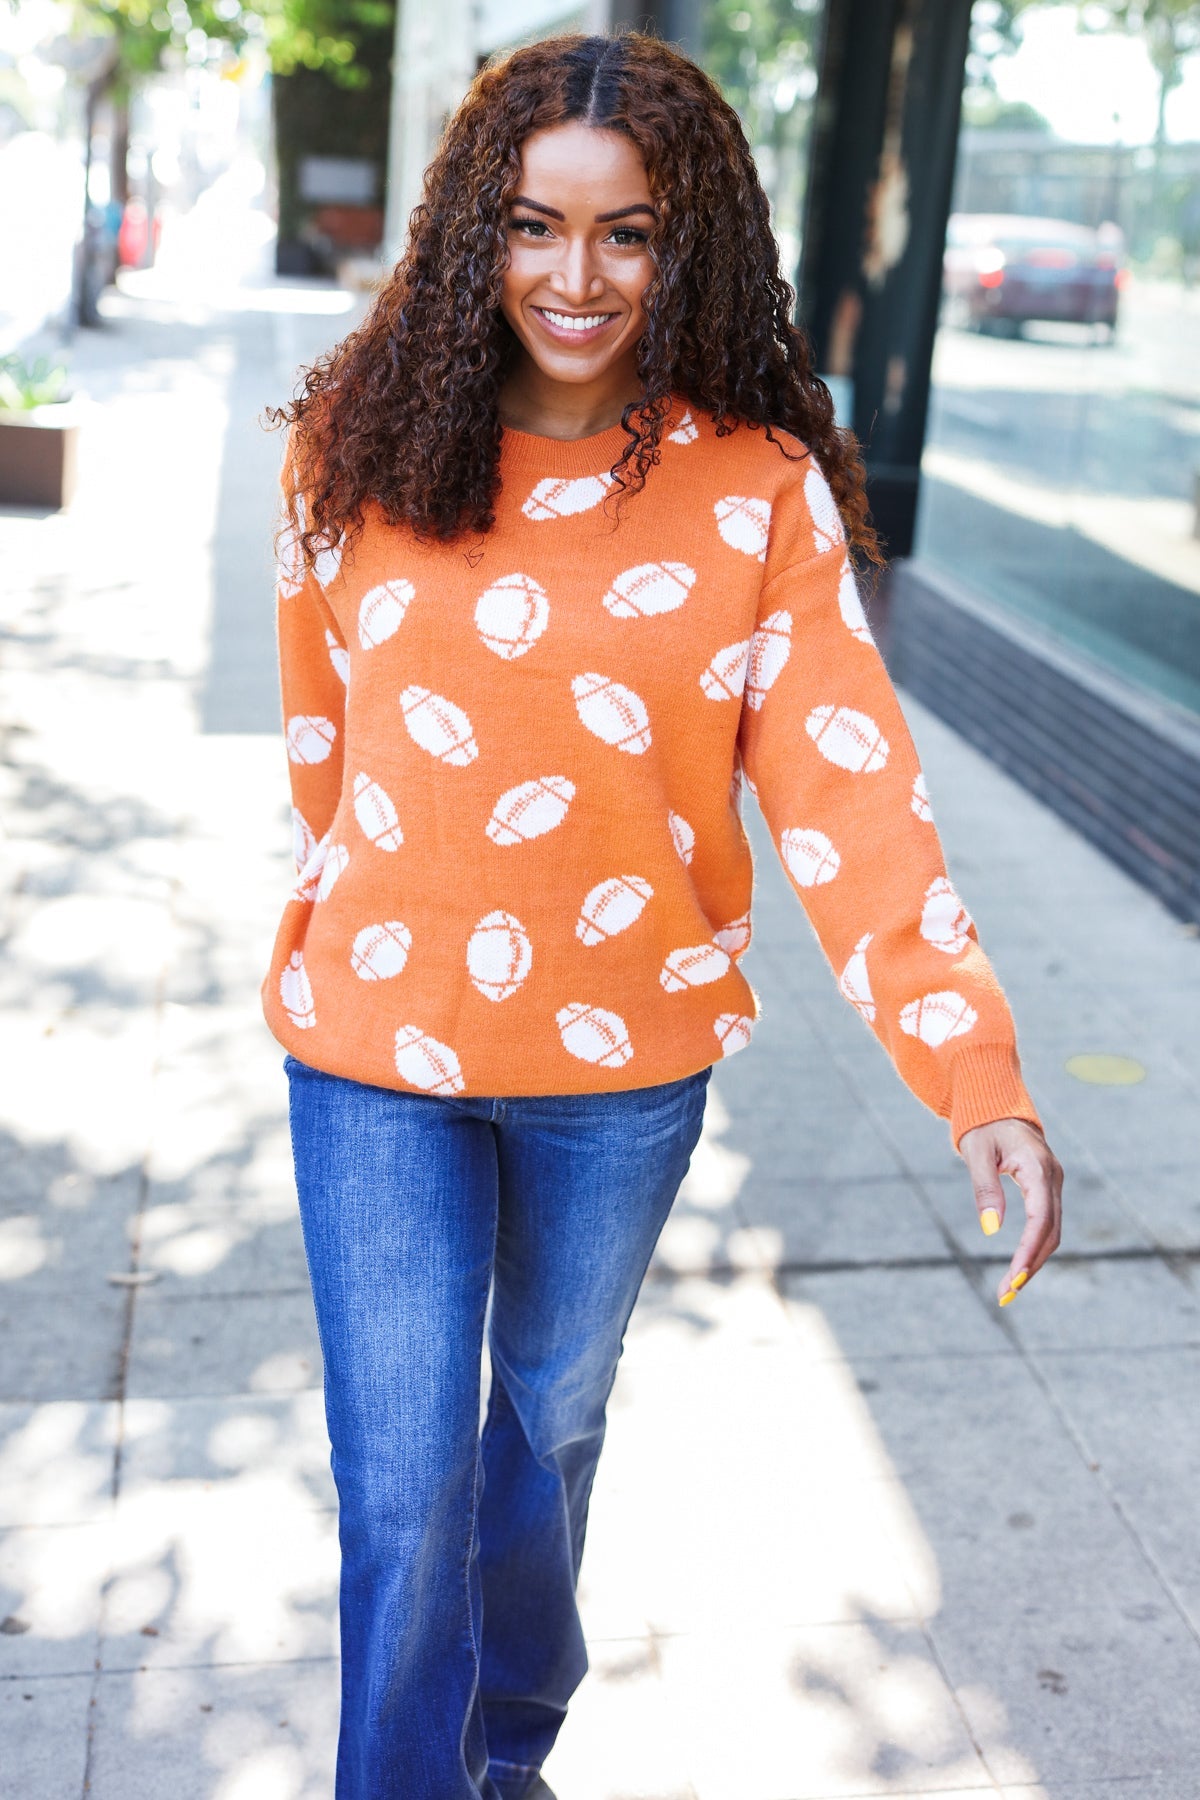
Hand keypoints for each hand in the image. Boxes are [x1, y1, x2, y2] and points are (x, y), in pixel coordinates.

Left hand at [957, 1117, 1062, 1305]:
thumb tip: (991, 1229)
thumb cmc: (983, 1126)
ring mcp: (1054, 1184)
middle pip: (1050, 1232)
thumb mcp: (976, 1153)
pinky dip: (1035, 1248)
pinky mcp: (1047, 1189)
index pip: (1040, 1218)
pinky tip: (1019, 1267)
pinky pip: (1046, 1224)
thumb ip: (985, 1189)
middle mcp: (1053, 1179)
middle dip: (1031, 1265)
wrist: (997, 1104)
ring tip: (1010, 1289)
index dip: (1029, 1250)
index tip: (1015, 1277)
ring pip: (1051, 1232)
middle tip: (1006, 1294)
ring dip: (1034, 1262)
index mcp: (1038, 1168)